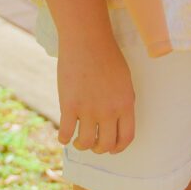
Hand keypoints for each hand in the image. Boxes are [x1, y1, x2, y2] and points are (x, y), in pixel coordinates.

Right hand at [56, 27, 135, 154]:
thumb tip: (116, 121)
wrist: (87, 40)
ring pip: (86, 143)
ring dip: (82, 146)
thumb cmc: (107, 56)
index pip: (126, 138)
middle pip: (106, 144)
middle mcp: (109, 111)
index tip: (112, 148)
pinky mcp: (69, 105)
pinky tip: (64, 136)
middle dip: (100, 149)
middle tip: (94, 144)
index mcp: (126, 104)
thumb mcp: (124, 81)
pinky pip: (66, 132)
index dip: (118, 148)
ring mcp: (88, 109)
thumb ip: (122, 102)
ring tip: (78, 140)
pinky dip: (64, 139)